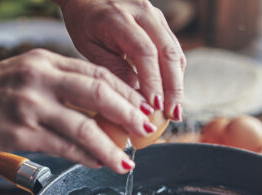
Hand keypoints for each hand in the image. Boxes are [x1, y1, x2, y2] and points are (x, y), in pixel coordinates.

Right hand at [0, 49, 157, 172]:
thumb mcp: (26, 77)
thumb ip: (60, 87)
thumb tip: (98, 112)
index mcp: (44, 61)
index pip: (97, 73)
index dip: (126, 92)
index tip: (142, 107)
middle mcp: (40, 78)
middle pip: (99, 92)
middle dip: (130, 113)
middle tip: (147, 129)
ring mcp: (31, 105)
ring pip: (86, 126)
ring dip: (112, 146)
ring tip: (128, 160)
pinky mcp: (21, 132)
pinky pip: (65, 147)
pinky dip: (87, 157)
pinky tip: (99, 163)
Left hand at [58, 0, 185, 120]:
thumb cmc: (84, 22)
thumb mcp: (89, 47)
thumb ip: (113, 69)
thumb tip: (137, 96)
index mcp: (118, 17)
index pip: (145, 52)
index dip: (153, 81)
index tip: (155, 106)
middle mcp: (143, 12)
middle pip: (168, 53)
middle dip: (173, 88)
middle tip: (173, 114)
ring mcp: (155, 15)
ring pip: (175, 52)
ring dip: (178, 84)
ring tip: (175, 110)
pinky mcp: (161, 22)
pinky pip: (173, 50)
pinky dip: (174, 74)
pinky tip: (171, 95)